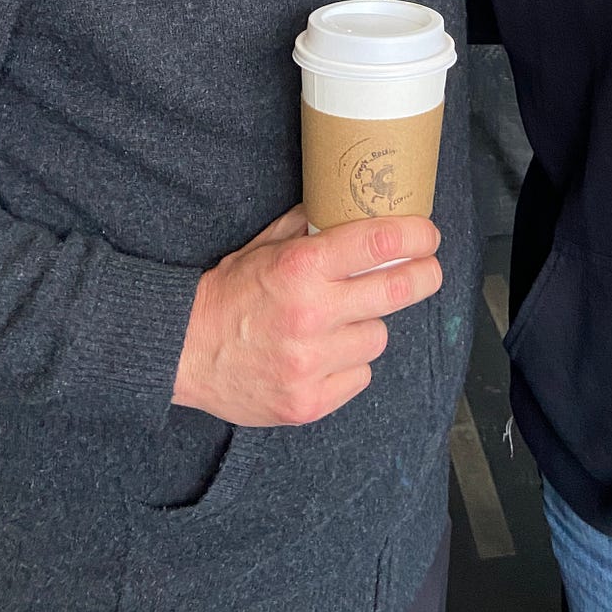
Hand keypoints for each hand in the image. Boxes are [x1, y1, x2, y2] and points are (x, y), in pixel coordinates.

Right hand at [172, 205, 441, 425]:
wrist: (183, 352)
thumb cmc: (228, 293)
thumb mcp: (265, 245)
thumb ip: (310, 226)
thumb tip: (354, 208)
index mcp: (301, 268)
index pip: (378, 243)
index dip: (415, 236)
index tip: (428, 236)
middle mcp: (311, 314)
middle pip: (395, 290)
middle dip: (423, 275)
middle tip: (427, 270)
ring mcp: (311, 364)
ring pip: (378, 337)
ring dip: (368, 326)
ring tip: (339, 322)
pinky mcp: (309, 403)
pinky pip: (359, 376)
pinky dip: (349, 365)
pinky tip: (324, 355)